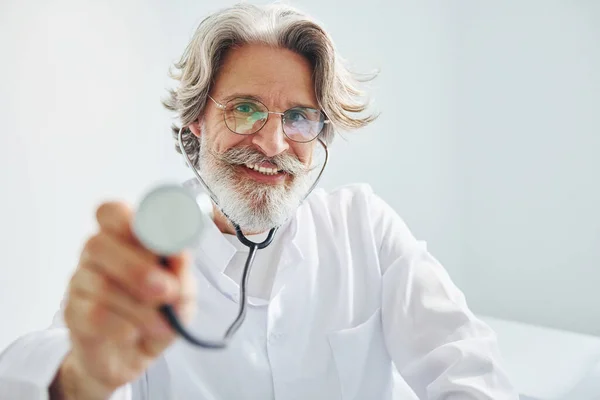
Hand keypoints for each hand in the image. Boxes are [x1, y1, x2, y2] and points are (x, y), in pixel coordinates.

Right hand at [53, 201, 196, 398]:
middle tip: (166, 290)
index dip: (129, 220)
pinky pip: (93, 314)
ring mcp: (80, 282)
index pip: (111, 212)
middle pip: (98, 243)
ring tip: (162, 324)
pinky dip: (122, 326)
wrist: (135, 356)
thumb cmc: (159, 312)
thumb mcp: (183, 293)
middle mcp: (97, 254)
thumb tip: (180, 252)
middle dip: (137, 268)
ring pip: (100, 284)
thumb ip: (182, 272)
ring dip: (139, 307)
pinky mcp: (72, 313)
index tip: (157, 240)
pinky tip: (135, 332)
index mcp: (125, 238)